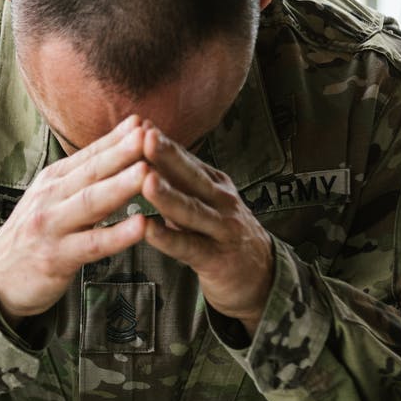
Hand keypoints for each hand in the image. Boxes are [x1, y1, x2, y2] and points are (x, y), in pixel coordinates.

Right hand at [0, 116, 148, 325]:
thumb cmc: (36, 235)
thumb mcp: (52, 199)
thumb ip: (83, 179)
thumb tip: (118, 152)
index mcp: (54, 180)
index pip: (89, 155)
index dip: (116, 138)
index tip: (143, 121)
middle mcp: (51, 197)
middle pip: (92, 171)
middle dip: (122, 152)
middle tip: (149, 135)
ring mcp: (52, 226)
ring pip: (91, 203)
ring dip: (120, 186)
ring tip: (147, 172)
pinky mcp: (57, 257)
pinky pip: (92, 244)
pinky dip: (118, 234)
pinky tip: (141, 226)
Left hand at [140, 124, 273, 334]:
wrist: (262, 277)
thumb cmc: (222, 235)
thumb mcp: (205, 203)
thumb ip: (179, 183)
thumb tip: (144, 152)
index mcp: (214, 184)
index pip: (186, 160)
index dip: (163, 142)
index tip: (139, 123)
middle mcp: (221, 202)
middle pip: (191, 177)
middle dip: (167, 156)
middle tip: (144, 136)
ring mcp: (222, 229)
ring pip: (192, 210)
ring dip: (167, 195)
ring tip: (146, 180)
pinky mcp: (217, 259)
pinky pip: (189, 247)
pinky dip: (168, 238)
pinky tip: (148, 229)